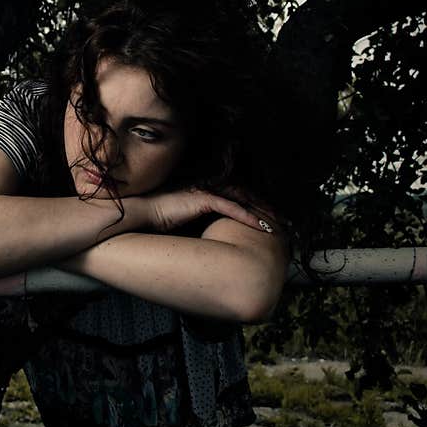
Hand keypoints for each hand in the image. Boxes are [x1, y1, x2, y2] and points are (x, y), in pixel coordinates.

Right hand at [140, 188, 273, 233]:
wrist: (144, 214)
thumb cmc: (160, 219)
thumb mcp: (186, 220)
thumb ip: (201, 222)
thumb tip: (215, 238)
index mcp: (205, 192)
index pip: (236, 196)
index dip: (254, 205)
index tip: (268, 218)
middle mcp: (208, 188)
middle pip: (244, 195)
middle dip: (264, 207)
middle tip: (282, 220)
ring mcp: (205, 192)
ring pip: (241, 199)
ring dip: (260, 211)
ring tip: (276, 223)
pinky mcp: (202, 199)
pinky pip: (230, 207)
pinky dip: (246, 216)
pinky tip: (259, 225)